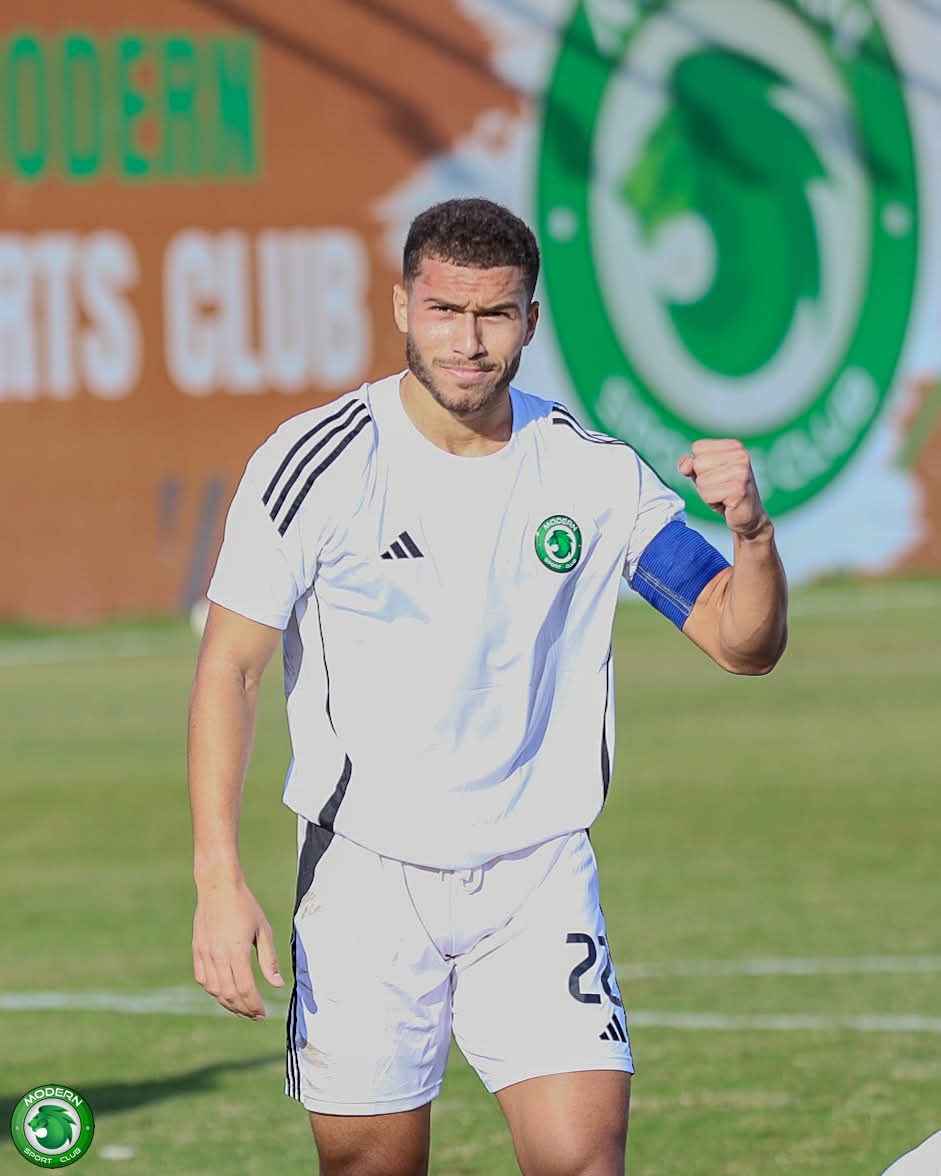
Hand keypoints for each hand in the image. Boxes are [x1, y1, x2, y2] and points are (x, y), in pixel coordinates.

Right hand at [192, 878, 283, 1018]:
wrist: (218, 887)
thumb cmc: (245, 906)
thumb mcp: (264, 930)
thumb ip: (269, 960)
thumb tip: (277, 985)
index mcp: (237, 951)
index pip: (246, 989)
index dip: (255, 1005)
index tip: (263, 1013)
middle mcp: (218, 956)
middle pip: (230, 994)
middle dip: (243, 1009)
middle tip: (255, 1016)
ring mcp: (205, 954)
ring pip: (215, 990)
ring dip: (228, 1003)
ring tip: (242, 1008)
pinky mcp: (197, 950)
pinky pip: (203, 980)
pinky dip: (214, 991)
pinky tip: (224, 993)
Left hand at [678, 439, 768, 538]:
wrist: (748, 516)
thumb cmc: (726, 493)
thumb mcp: (704, 475)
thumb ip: (690, 465)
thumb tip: (685, 465)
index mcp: (734, 446)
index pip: (698, 447)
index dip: (700, 466)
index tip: (716, 475)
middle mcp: (740, 455)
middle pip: (698, 464)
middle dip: (703, 481)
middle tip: (720, 488)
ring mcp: (741, 471)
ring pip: (701, 481)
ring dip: (708, 493)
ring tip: (723, 495)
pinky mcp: (739, 489)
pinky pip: (707, 495)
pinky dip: (712, 502)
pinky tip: (726, 502)